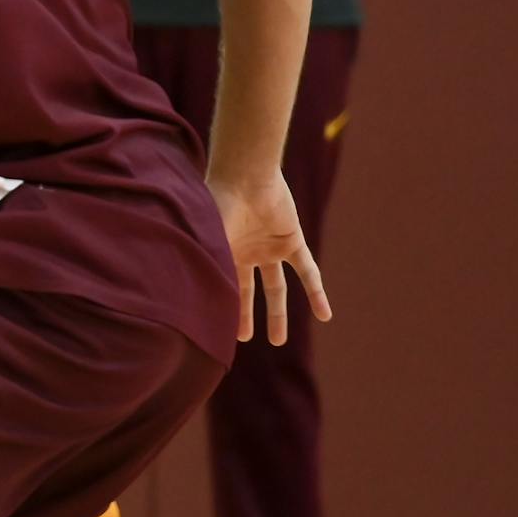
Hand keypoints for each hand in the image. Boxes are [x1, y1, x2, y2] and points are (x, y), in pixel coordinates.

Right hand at [209, 171, 331, 344]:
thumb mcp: (210, 243)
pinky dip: (316, 293)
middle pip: (247, 291)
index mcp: (223, 251)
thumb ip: (207, 271)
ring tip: (278, 341)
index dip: (224, 308)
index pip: (225, 286)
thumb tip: (192, 307)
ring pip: (276, 287)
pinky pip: (307, 271)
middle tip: (244, 337)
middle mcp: (245, 251)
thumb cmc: (220, 205)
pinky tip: (325, 316)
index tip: (219, 335)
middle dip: (246, 314)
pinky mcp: (292, 240)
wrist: (245, 175)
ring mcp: (269, 247)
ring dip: (278, 313)